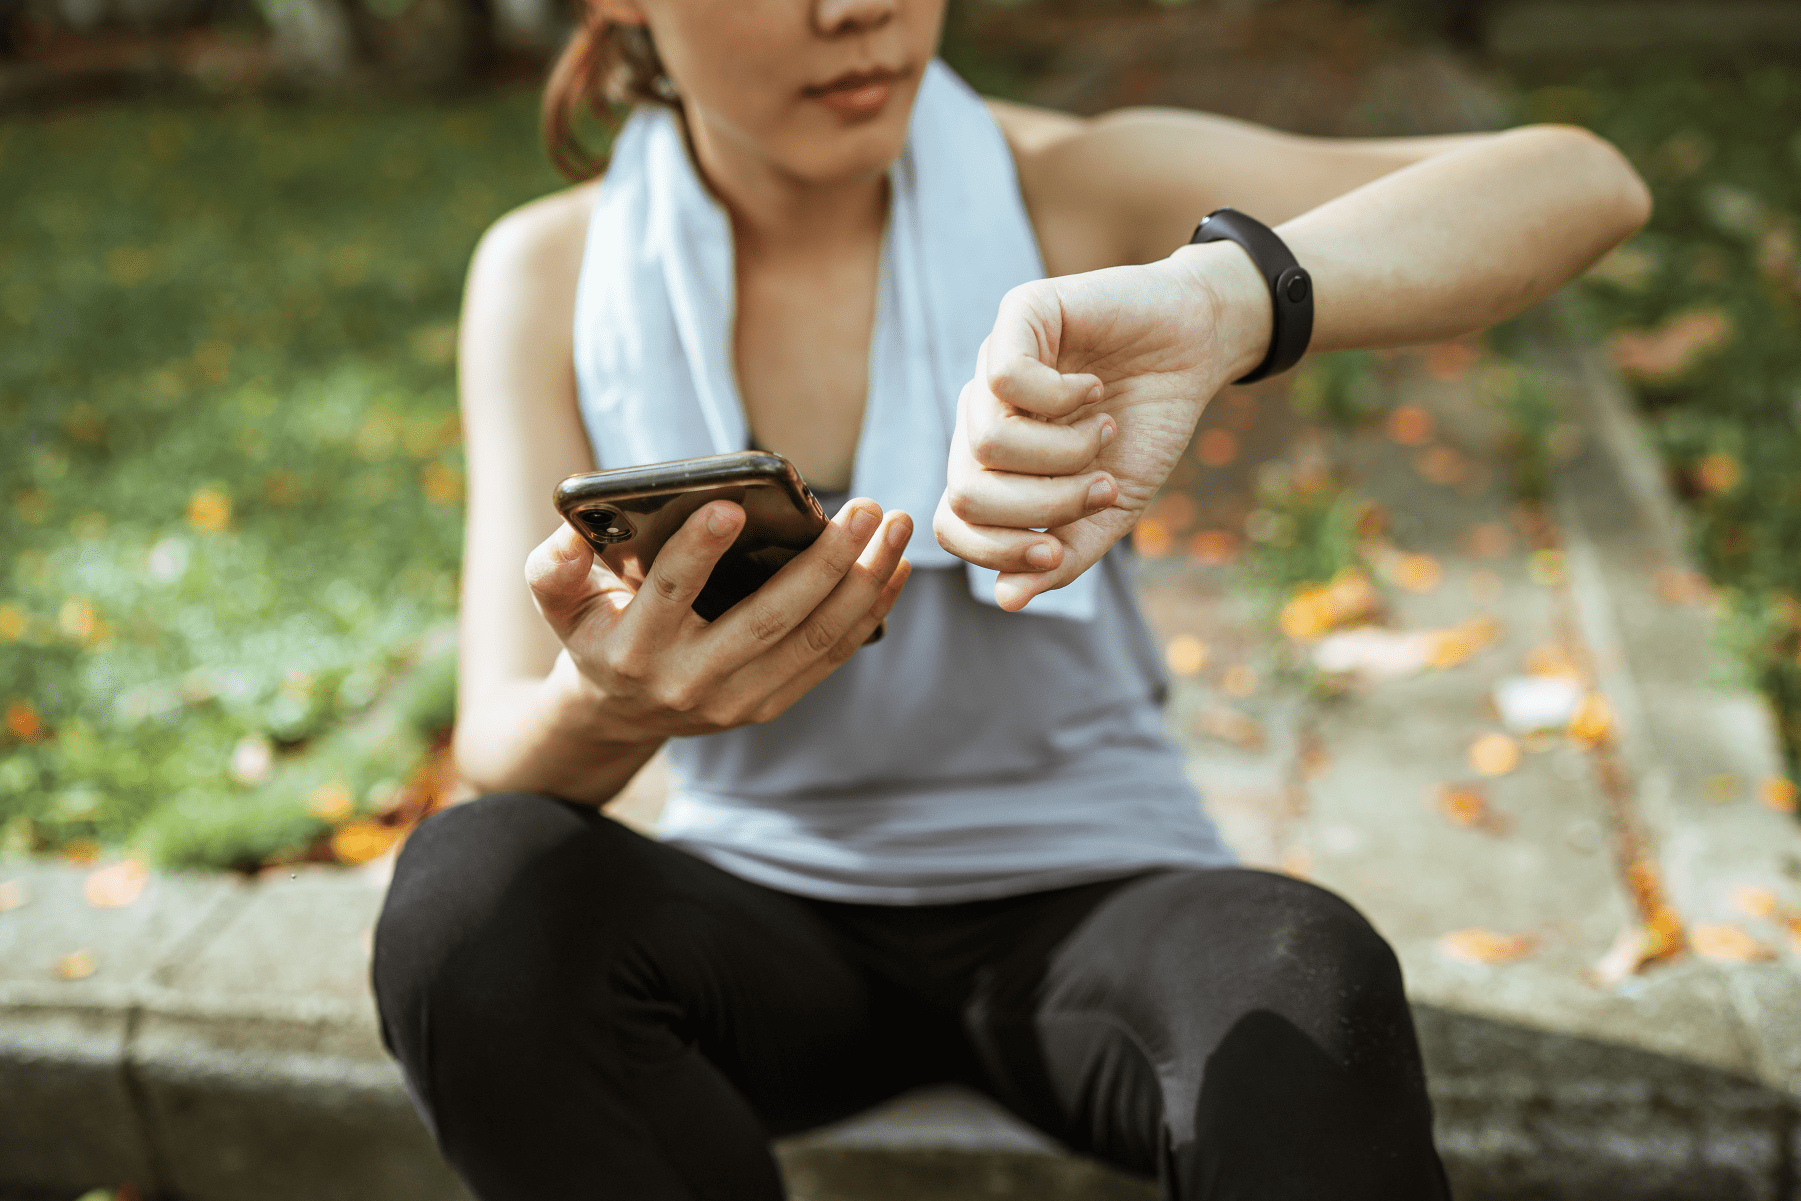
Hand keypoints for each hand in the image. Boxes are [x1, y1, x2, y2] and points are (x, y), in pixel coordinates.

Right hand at [525, 499, 911, 739]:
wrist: (617, 711)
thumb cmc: (596, 629)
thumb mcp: (559, 600)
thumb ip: (553, 566)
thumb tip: (573, 530)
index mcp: (632, 650)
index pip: (669, 594)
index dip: (697, 551)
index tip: (732, 505)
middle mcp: (687, 682)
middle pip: (766, 620)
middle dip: (822, 563)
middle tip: (864, 508)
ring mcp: (734, 701)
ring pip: (812, 640)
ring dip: (862, 583)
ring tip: (893, 528)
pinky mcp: (768, 705)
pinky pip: (828, 657)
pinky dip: (867, 612)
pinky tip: (893, 568)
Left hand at [935, 243, 1270, 609]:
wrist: (1198, 347)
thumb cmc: (1147, 426)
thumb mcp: (1111, 508)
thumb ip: (1065, 555)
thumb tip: (1006, 599)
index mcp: (992, 463)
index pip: (953, 523)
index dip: (997, 550)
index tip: (1057, 548)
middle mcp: (981, 414)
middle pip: (967, 491)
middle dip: (1044, 505)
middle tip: (1099, 485)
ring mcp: (992, 364)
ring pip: (987, 442)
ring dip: (1062, 453)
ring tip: (1103, 431)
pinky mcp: (1019, 315)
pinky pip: (1006, 379)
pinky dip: (1062, 400)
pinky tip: (1095, 389)